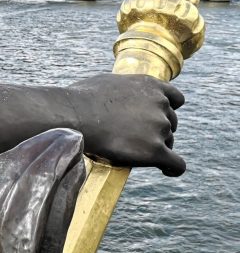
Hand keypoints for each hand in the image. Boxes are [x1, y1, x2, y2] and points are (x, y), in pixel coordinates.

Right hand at [67, 74, 184, 175]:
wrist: (75, 115)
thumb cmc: (82, 98)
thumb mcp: (108, 82)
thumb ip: (126, 89)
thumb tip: (122, 95)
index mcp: (150, 85)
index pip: (176, 98)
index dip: (167, 110)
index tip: (156, 118)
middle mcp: (160, 104)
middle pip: (171, 122)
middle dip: (157, 130)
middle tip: (135, 137)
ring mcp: (160, 126)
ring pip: (169, 142)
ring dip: (155, 146)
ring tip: (132, 150)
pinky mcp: (155, 150)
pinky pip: (176, 164)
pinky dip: (172, 168)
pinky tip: (165, 170)